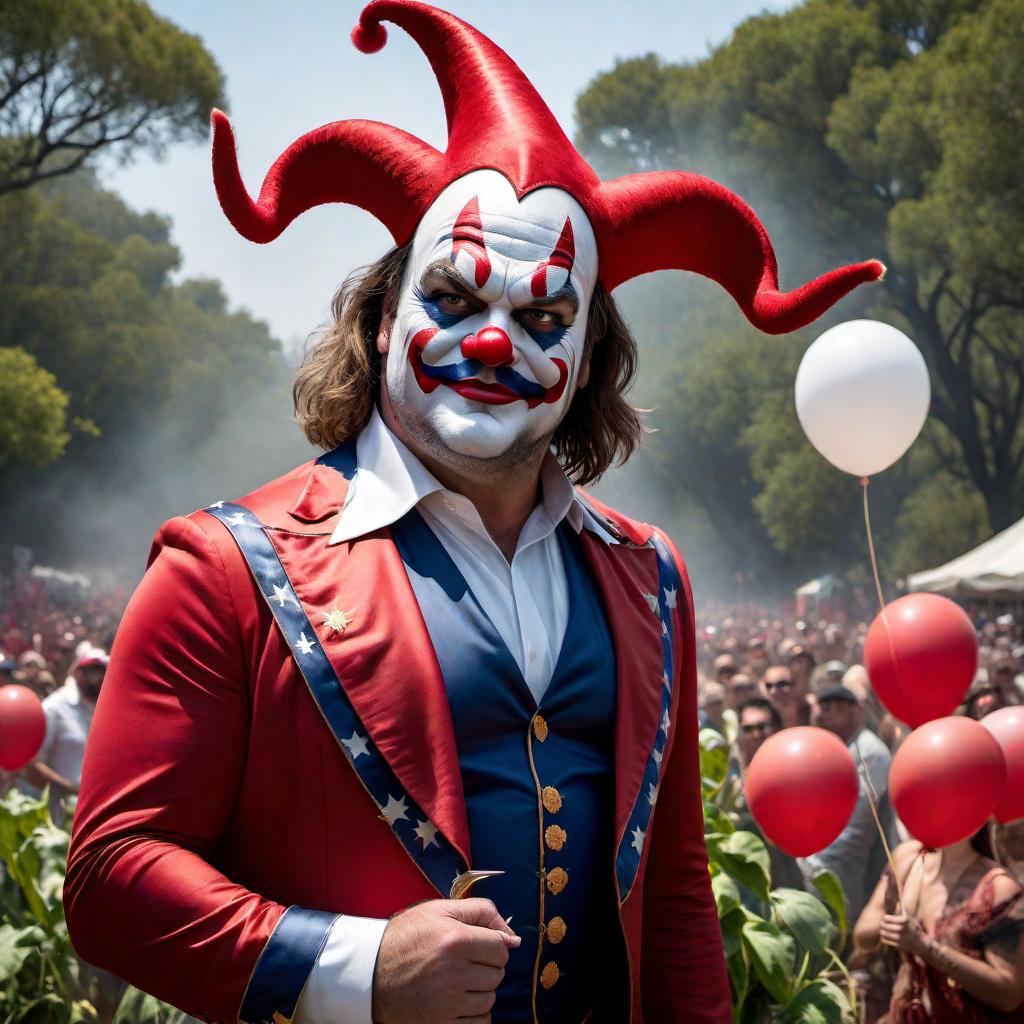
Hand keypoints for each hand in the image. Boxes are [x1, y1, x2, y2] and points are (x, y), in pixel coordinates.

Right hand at [372, 898, 519, 1022]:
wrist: (368, 972)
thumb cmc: (406, 937)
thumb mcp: (439, 910)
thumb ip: (480, 912)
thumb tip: (513, 937)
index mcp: (455, 940)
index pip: (500, 946)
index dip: (492, 943)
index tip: (478, 944)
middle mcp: (454, 972)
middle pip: (497, 973)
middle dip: (487, 966)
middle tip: (465, 960)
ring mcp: (447, 1003)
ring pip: (490, 999)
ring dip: (481, 989)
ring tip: (459, 980)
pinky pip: (479, 1022)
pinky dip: (474, 1013)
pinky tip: (458, 1000)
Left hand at [880, 912, 928, 956]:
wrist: (921, 943)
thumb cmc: (913, 927)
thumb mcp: (909, 917)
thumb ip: (902, 909)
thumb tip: (897, 900)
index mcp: (904, 920)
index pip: (887, 918)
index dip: (885, 917)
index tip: (885, 917)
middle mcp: (902, 929)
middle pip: (884, 925)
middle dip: (882, 923)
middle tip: (883, 923)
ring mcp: (900, 938)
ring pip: (883, 933)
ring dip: (882, 930)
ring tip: (884, 929)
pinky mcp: (898, 945)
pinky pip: (885, 940)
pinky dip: (884, 938)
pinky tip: (887, 935)